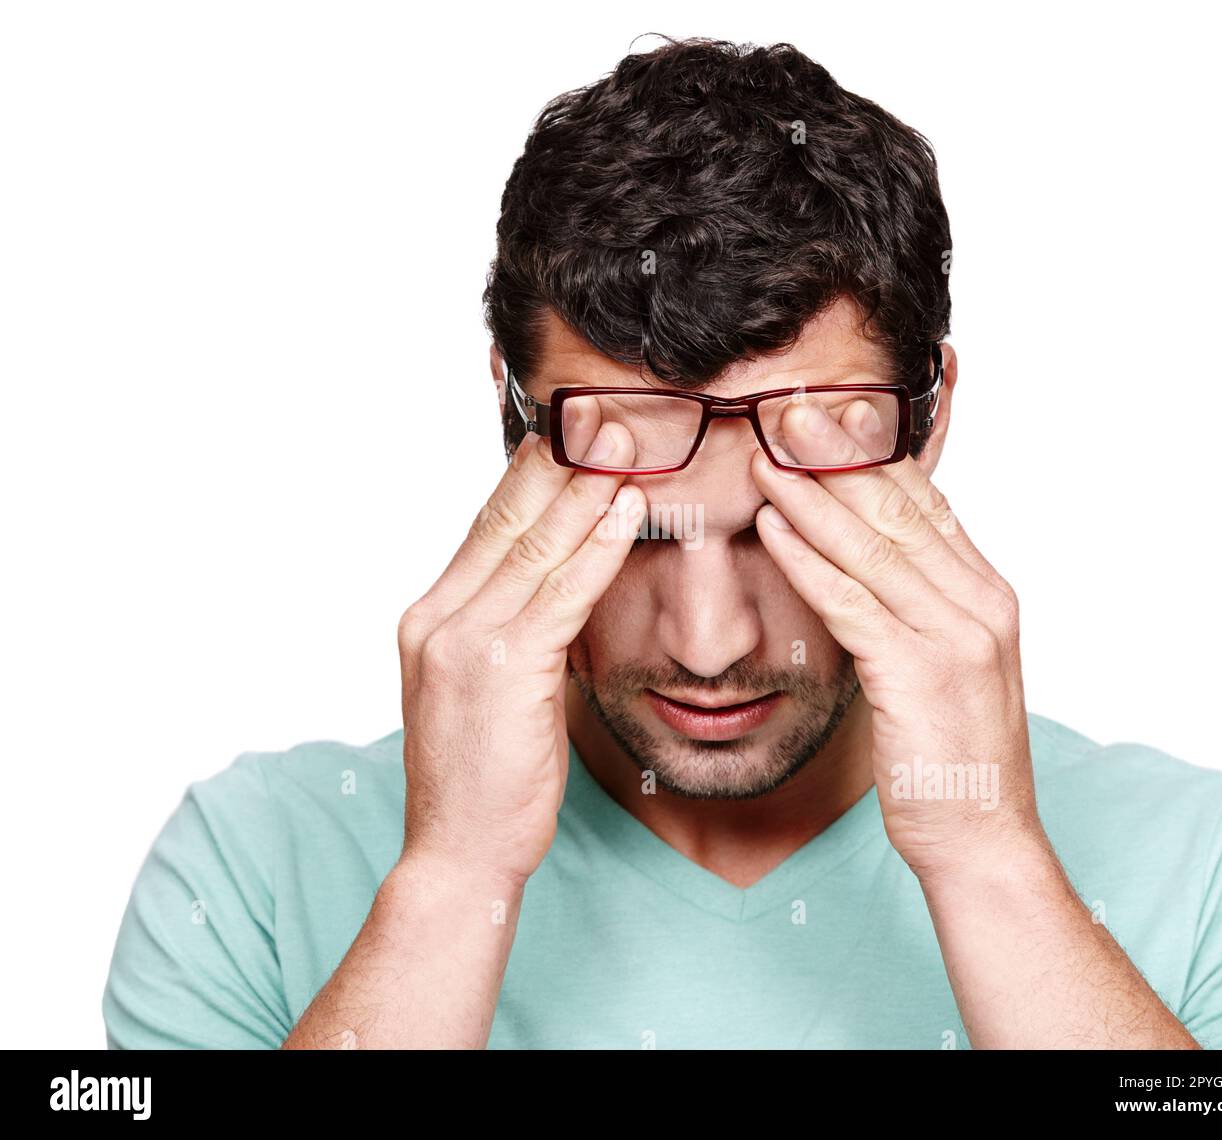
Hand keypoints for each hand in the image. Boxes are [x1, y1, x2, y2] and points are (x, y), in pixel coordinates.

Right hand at [396, 428, 643, 886]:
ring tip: (625, 442)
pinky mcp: (503, 667)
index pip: (487, 529)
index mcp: (431, 618)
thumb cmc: (482, 779)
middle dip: (560, 464)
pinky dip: (597, 545)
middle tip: (601, 414)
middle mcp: (438, 617)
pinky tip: (626, 510)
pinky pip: (561, 592)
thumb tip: (558, 587)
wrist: (458, 853)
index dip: (529, 477)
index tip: (566, 435)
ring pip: (536, 546)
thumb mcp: (489, 690)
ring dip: (586, 489)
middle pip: (507, 520)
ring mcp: (463, 640)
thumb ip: (511, 631)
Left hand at [751, 438, 1045, 882]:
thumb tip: (868, 562)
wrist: (981, 834)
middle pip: (899, 510)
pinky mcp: (918, 671)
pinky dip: (808, 559)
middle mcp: (979, 603)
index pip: (927, 504)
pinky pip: (851, 600)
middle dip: (840, 456)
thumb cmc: (952, 753)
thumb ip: (917, 606)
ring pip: (871, 546)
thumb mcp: (944, 663)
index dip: (875, 455)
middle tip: (790, 410)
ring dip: (812, 495)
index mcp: (988, 595)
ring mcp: (954, 635)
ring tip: (767, 454)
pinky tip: (774, 527)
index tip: (830, 415)